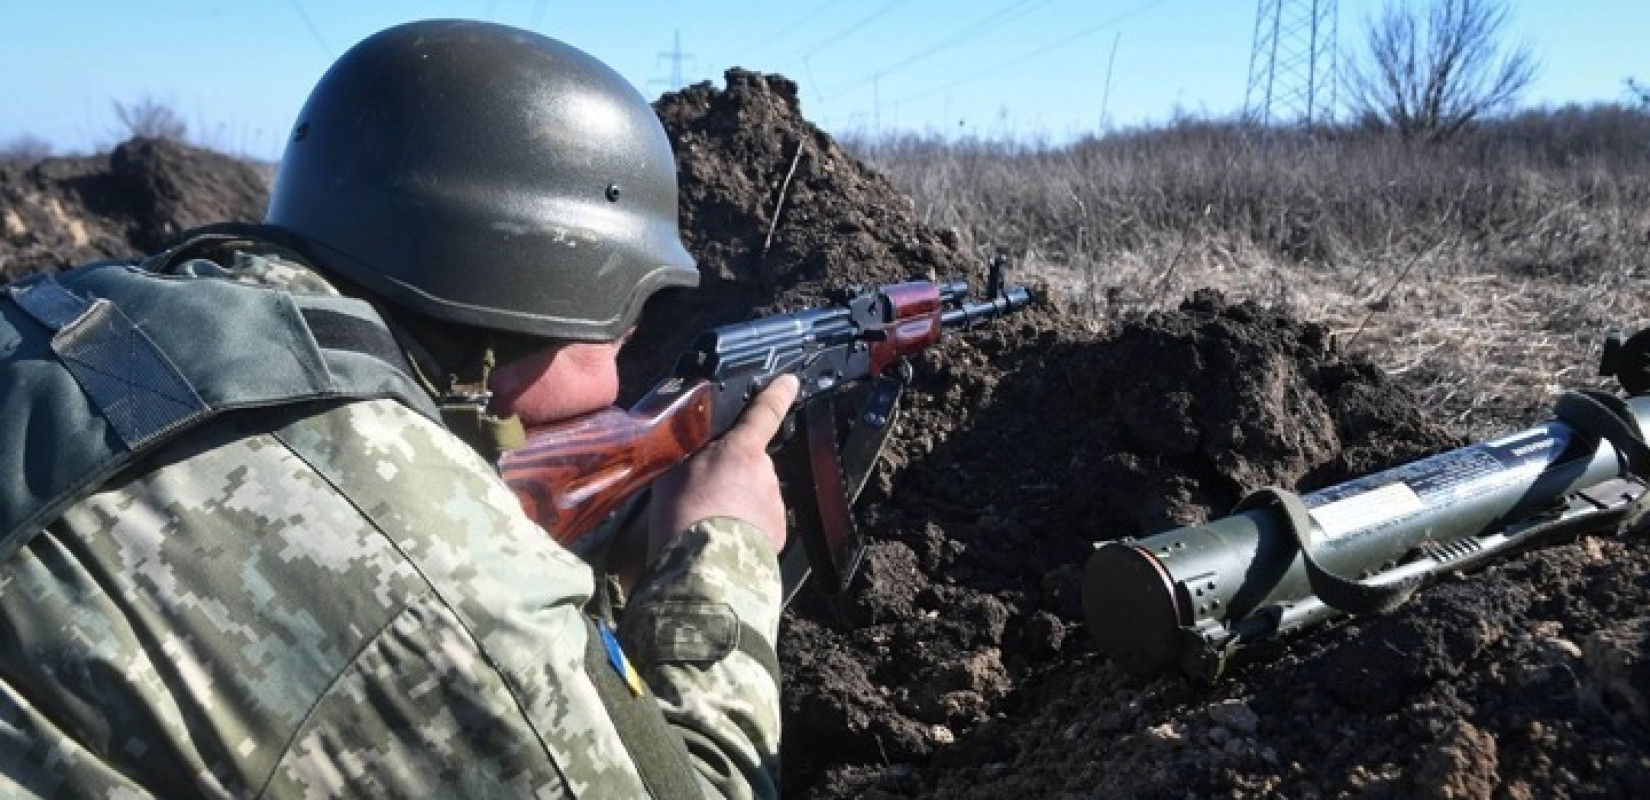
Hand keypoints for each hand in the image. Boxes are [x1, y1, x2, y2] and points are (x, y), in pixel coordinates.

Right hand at [647, 375, 798, 555]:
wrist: (704, 565)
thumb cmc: (683, 517)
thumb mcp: (672, 474)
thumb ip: (689, 455)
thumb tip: (690, 451)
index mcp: (740, 450)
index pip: (764, 412)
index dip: (777, 394)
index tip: (790, 382)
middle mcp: (764, 472)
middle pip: (751, 465)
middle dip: (733, 476)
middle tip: (703, 496)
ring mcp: (773, 503)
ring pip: (755, 496)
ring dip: (738, 505)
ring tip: (709, 524)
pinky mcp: (777, 533)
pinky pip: (761, 524)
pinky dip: (746, 530)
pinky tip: (724, 541)